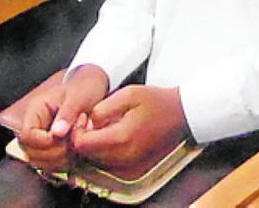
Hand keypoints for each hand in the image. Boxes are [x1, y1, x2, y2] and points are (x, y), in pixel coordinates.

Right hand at [17, 65, 110, 171]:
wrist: (93, 89)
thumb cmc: (85, 88)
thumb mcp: (79, 96)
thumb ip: (67, 113)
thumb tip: (56, 133)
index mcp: (36, 111)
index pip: (27, 135)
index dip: (44, 142)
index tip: (63, 138)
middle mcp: (35, 127)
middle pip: (31, 152)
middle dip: (55, 153)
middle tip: (75, 138)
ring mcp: (42, 140)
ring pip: (41, 162)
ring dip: (61, 160)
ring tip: (78, 142)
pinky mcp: (53, 149)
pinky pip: (53, 166)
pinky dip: (65, 164)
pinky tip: (78, 152)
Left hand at [71, 85, 189, 175]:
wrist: (181, 114)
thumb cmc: (157, 101)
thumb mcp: (128, 93)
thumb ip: (103, 108)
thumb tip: (89, 121)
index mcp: (121, 138)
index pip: (82, 144)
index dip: (77, 130)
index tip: (85, 116)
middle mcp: (124, 156)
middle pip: (86, 154)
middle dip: (84, 137)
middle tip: (93, 119)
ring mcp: (128, 163)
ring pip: (96, 158)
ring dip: (94, 143)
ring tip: (105, 124)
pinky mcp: (132, 164)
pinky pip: (108, 160)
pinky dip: (104, 148)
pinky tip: (113, 132)